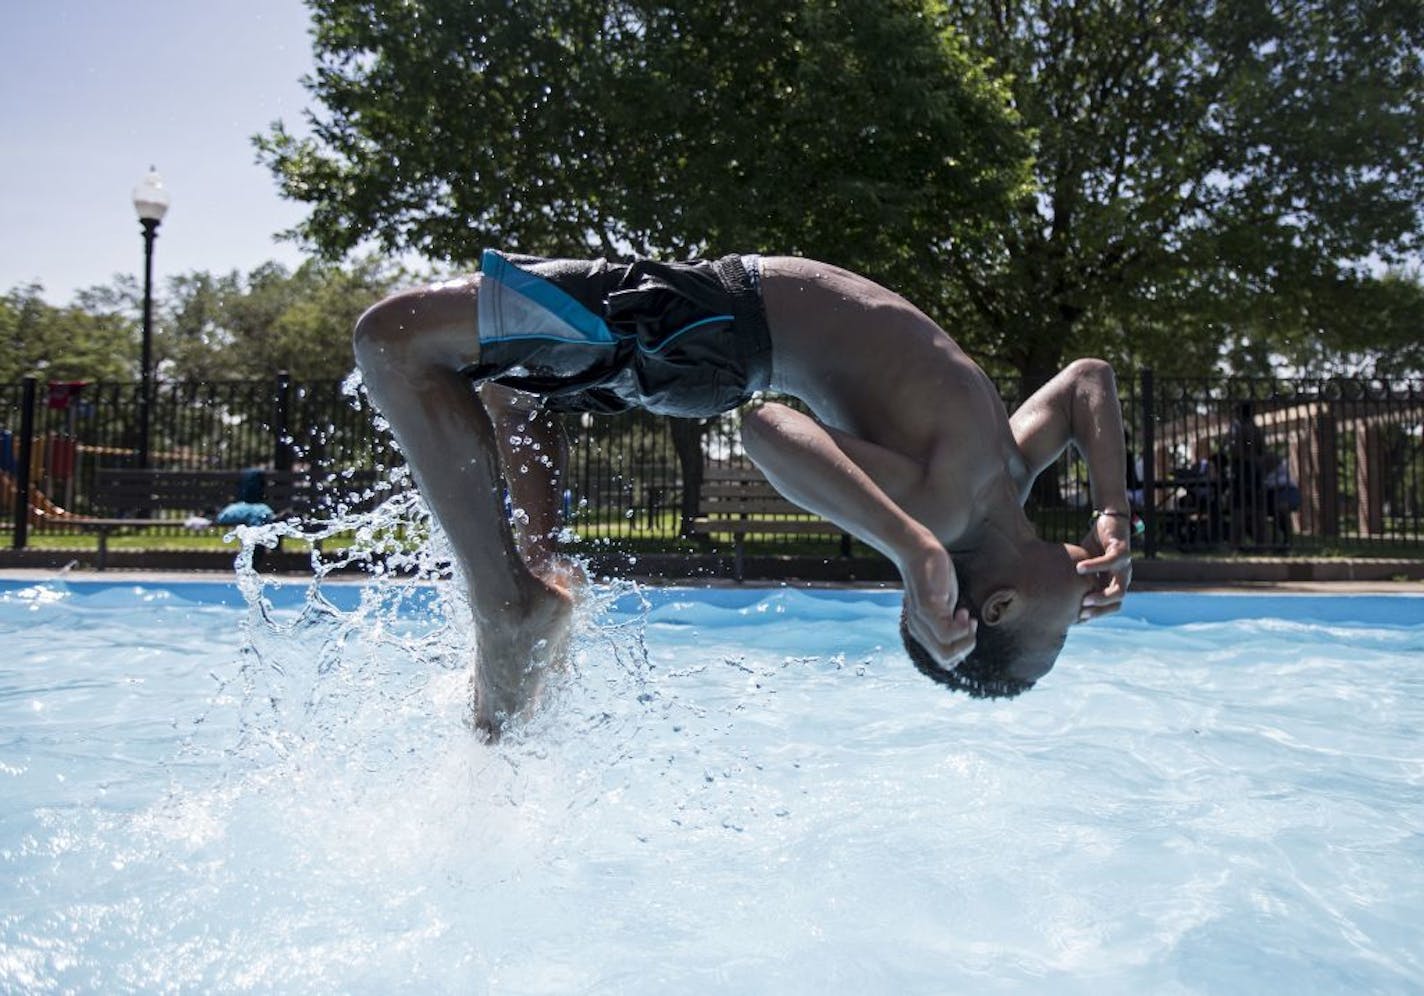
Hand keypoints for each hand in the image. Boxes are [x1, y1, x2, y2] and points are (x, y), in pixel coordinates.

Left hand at [901, 541, 976, 667]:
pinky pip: (947, 633)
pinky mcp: (927, 607)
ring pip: (946, 652)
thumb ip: (950, 622)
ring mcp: (922, 620)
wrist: (918, 551)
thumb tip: (966, 638)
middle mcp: (919, 630)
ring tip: (967, 616)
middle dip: (967, 646)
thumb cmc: (934, 578)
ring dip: (966, 637)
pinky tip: (964, 611)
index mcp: (923, 632)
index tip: (968, 628)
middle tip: (971, 624)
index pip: (944, 659)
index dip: (961, 649)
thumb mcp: (944, 605)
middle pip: (946, 660)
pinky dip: (961, 627)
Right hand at [1077, 512, 1132, 621]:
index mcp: (1113, 583)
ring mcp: (1124, 567)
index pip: (1110, 607)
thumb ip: (1077, 578)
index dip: (1096, 614)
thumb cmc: (1096, 544)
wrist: (1110, 520)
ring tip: (1084, 600)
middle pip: (1117, 603)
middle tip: (1081, 614)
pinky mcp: (1121, 552)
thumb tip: (1056, 592)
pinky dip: (1094, 567)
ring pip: (1119, 590)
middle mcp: (1122, 578)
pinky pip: (1109, 562)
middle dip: (1100, 611)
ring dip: (1102, 597)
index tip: (1077, 619)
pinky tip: (1079, 568)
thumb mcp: (1085, 565)